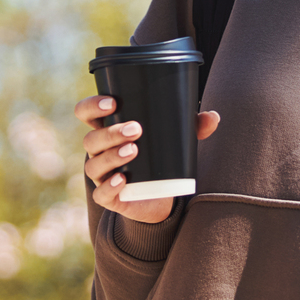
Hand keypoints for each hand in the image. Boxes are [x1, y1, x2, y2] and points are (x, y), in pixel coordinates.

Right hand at [76, 94, 218, 224]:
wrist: (159, 197)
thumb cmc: (159, 157)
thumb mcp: (174, 140)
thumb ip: (192, 127)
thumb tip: (214, 117)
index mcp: (107, 129)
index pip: (86, 113)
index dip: (92, 105)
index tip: (112, 102)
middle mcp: (99, 151)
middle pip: (91, 139)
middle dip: (111, 132)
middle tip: (136, 129)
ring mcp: (102, 175)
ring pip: (94, 164)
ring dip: (111, 156)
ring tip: (133, 150)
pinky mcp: (109, 197)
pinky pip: (101, 193)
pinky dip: (110, 186)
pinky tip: (123, 180)